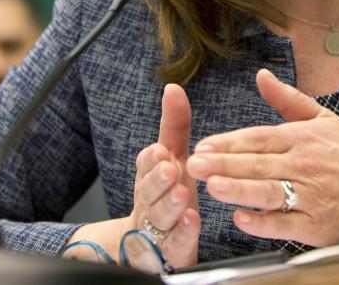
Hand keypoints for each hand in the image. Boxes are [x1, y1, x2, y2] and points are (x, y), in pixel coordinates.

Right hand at [62, 84, 199, 269]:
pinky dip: (182, 233)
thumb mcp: (171, 155)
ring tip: (182, 195)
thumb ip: (174, 124)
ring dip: (170, 205)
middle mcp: (150, 200)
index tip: (162, 151)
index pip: (145, 164)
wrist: (147, 244)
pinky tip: (192, 223)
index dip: (152, 160)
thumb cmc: (165, 192)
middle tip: (171, 169)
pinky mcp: (171, 250)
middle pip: (148, 191)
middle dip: (158, 180)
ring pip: (160, 217)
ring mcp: (158, 227)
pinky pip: (174, 243)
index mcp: (150, 175)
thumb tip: (173, 87)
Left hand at [186, 69, 338, 246]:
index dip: (229, 141)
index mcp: (304, 138)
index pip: (260, 138)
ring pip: (269, 192)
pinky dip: (263, 222)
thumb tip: (261, 76)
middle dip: (224, 164)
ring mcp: (311, 197)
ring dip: (239, 189)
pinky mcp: (317, 226)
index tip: (204, 145)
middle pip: (258, 164)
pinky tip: (242, 219)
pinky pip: (285, 225)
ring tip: (213, 187)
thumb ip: (287, 99)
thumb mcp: (323, 119)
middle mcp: (305, 165)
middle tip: (194, 164)